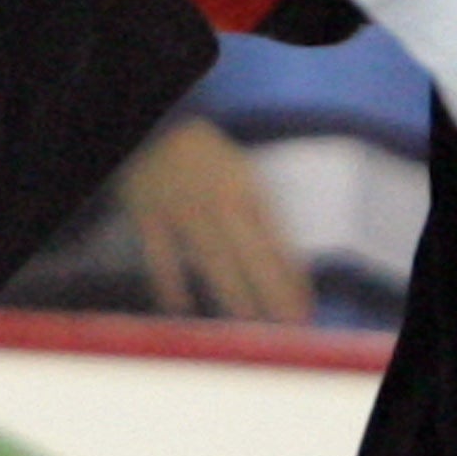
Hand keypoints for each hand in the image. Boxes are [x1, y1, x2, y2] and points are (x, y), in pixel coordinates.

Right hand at [118, 116, 313, 322]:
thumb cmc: (208, 157)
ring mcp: (184, 211)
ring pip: (211, 257)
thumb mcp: (244, 176)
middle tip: (288, 328)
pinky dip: (169, 280)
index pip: (276, 240)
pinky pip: (160, 253)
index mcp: (247, 191)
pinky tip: (179, 308)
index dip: (292, 276)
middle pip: (249, 255)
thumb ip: (262, 216)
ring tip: (247, 326)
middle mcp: (219, 203)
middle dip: (271, 292)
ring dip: (231, 292)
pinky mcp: (150, 215)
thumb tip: (287, 265)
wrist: (161, 128)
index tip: (306, 309)